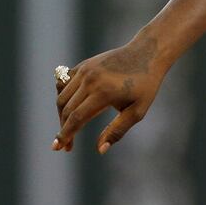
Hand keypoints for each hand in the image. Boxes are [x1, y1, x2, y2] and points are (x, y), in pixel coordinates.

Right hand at [53, 35, 163, 153]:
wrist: (147, 54)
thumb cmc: (146, 85)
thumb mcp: (138, 110)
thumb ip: (118, 130)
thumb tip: (100, 150)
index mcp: (104, 92)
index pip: (76, 118)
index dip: (65, 135)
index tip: (58, 147)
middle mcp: (90, 80)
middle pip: (66, 109)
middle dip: (63, 129)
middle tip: (66, 145)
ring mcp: (85, 70)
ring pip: (62, 97)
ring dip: (61, 115)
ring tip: (68, 128)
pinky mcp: (83, 65)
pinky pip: (64, 83)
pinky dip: (62, 97)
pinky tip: (69, 109)